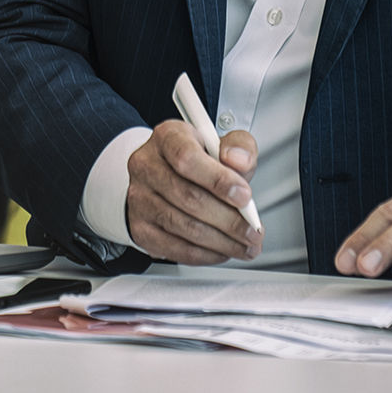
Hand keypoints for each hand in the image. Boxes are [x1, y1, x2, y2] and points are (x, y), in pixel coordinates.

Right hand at [126, 120, 262, 264]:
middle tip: (252, 231)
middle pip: (188, 197)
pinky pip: (174, 248)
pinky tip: (223, 251)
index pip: (187, 158)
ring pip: (183, 226)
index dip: (218, 180)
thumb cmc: (199, 161)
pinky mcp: (140, 228)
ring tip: (245, 245)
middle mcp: (146, 166)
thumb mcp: (223, 145)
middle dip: (228, 220)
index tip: (244, 197)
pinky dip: (205, 254)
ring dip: (221, 241)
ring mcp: (139, 199)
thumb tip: (238, 160)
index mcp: (167, 138)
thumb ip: (239, 148)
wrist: (169, 176)